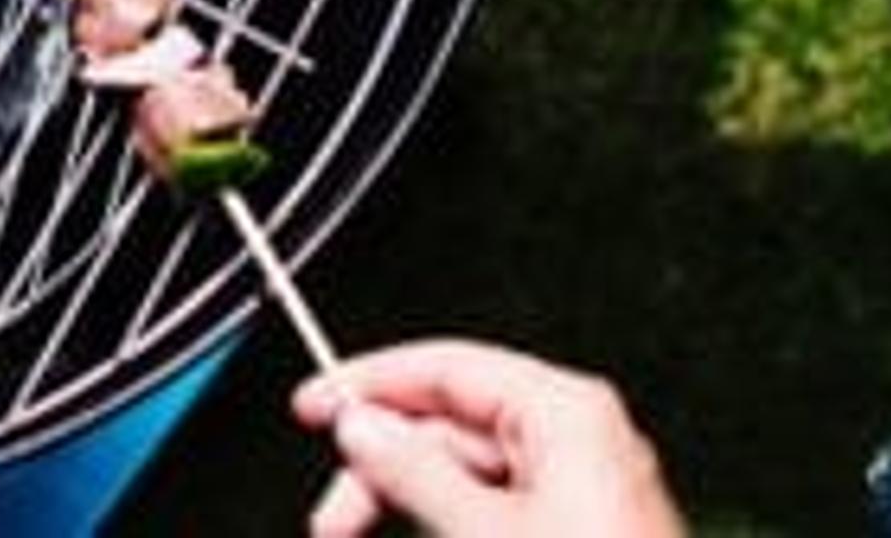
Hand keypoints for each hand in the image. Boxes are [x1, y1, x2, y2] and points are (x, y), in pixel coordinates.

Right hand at [290, 340, 682, 537]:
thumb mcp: (482, 530)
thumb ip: (415, 471)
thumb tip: (365, 426)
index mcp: (564, 411)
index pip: (448, 368)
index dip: (372, 385)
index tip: (314, 407)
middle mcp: (574, 438)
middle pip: (449, 430)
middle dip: (383, 473)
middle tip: (333, 520)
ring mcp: (576, 488)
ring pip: (465, 478)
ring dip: (408, 507)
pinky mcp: (573, 530)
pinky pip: (493, 513)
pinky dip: (449, 527)